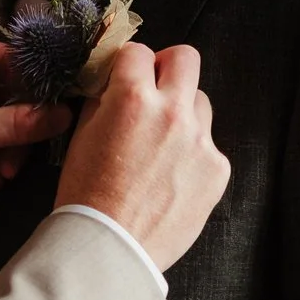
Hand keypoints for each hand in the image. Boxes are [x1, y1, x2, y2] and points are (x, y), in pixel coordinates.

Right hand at [55, 43, 230, 267]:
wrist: (111, 247)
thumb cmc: (87, 195)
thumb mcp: (82, 136)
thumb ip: (104, 101)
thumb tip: (116, 84)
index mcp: (132, 99)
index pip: (137, 52)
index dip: (127, 65)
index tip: (125, 78)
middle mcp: (172, 112)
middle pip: (185, 59)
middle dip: (167, 68)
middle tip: (154, 91)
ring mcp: (200, 141)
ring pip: (200, 104)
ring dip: (182, 114)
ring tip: (161, 146)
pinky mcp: (217, 169)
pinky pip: (208, 146)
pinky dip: (191, 155)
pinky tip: (170, 178)